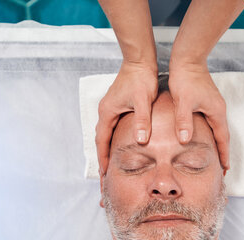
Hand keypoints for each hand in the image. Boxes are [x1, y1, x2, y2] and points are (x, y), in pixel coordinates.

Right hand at [96, 60, 157, 174]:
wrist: (140, 60)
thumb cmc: (141, 79)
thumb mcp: (143, 101)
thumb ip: (142, 121)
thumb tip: (140, 141)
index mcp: (107, 112)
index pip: (102, 141)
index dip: (103, 158)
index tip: (104, 174)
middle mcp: (105, 111)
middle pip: (100, 140)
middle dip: (102, 158)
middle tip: (104, 176)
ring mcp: (110, 108)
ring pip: (105, 134)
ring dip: (105, 149)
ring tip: (109, 165)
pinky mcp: (116, 105)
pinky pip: (111, 127)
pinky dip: (111, 139)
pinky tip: (118, 146)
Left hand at [168, 63, 229, 169]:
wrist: (187, 59)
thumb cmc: (185, 79)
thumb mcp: (183, 102)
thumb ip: (184, 121)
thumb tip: (185, 140)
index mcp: (216, 112)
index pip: (223, 138)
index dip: (223, 154)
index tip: (226, 169)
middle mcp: (218, 109)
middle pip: (223, 136)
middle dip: (223, 152)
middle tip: (223, 169)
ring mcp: (213, 105)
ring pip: (217, 129)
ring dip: (218, 143)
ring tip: (215, 157)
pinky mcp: (207, 101)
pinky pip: (212, 123)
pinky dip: (211, 134)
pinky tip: (205, 138)